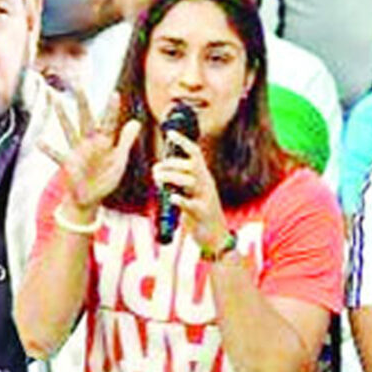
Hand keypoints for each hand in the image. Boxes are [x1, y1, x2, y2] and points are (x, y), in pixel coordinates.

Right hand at [39, 89, 140, 211]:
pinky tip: (39, 141)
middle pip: (86, 118)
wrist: (89, 198)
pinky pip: (57, 154)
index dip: (112, 110)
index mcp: (104, 142)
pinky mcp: (67, 163)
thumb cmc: (105, 178)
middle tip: (79, 84)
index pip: (109, 122)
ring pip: (69, 129)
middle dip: (83, 103)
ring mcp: (76, 151)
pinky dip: (48, 149)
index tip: (115, 94)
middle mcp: (89, 142)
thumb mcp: (119, 160)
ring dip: (62, 115)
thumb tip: (136, 121)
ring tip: (55, 99)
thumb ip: (125, 141)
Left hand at [151, 129, 228, 251]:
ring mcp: (205, 198)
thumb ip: (180, 181)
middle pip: (191, 165)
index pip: (195, 154)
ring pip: (190, 181)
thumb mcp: (192, 193)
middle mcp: (206, 184)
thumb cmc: (200, 213)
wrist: (216, 237)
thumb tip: (160, 169)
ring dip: (171, 177)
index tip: (170, 133)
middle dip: (171, 164)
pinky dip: (179, 199)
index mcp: (203, 177)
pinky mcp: (202, 214)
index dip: (183, 142)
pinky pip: (190, 204)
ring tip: (157, 179)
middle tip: (155, 170)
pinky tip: (170, 197)